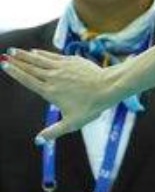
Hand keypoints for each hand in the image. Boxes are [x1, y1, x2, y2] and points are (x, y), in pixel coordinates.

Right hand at [0, 49, 116, 142]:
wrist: (107, 88)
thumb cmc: (91, 107)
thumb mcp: (72, 123)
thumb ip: (54, 131)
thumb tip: (39, 141)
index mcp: (49, 92)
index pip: (27, 80)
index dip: (14, 72)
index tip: (3, 65)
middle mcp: (52, 78)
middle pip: (30, 68)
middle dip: (16, 61)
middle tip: (4, 55)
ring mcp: (61, 67)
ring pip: (39, 60)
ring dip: (25, 55)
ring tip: (13, 50)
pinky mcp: (71, 61)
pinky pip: (52, 56)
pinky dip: (42, 53)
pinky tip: (35, 52)